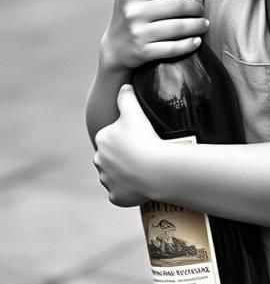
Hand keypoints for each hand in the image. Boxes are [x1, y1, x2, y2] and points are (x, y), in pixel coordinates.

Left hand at [93, 85, 163, 205]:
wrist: (155, 169)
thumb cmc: (145, 138)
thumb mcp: (135, 112)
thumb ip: (127, 97)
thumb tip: (124, 86)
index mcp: (102, 139)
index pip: (112, 137)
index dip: (127, 137)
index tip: (141, 138)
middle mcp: (99, 160)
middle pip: (112, 157)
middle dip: (124, 156)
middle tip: (145, 153)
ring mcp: (107, 180)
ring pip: (115, 175)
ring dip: (126, 174)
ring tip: (145, 169)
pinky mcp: (115, 197)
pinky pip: (122, 192)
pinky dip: (130, 190)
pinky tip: (142, 184)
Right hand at [100, 0, 207, 70]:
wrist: (117, 47)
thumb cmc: (134, 12)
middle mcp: (129, 0)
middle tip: (196, 4)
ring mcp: (135, 24)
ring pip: (180, 19)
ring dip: (198, 22)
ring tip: (202, 22)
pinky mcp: (143, 48)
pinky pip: (176, 45)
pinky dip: (191, 42)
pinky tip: (196, 38)